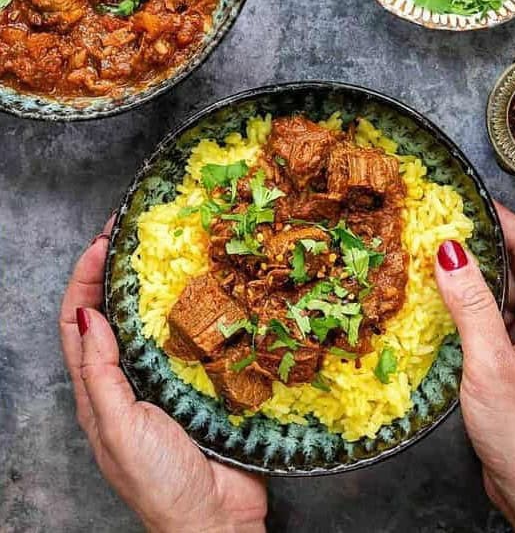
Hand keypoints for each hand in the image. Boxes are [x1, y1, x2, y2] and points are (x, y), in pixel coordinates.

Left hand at [59, 219, 266, 532]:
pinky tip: (210, 290)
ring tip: (172, 250)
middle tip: (137, 231)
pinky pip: (192, 338)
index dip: (84, 279)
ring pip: (153, 321)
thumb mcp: (121, 431)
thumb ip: (101, 377)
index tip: (103, 241)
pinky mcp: (200, 381)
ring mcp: (164, 379)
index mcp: (97, 392)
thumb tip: (87, 315)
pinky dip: (194, 310)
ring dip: (156, 284)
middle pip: (114, 313)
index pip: (77, 323)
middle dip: (117, 270)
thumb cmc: (163, 483)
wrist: (217, 522)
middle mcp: (127, 379)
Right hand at [435, 204, 514, 532]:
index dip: (502, 221)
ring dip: (473, 279)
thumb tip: (449, 251)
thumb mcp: (490, 363)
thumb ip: (470, 304)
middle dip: (481, 248)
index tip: (469, 200)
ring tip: (433, 255)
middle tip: (439, 224)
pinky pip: (497, 320)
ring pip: (505, 295)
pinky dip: (472, 308)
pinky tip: (444, 299)